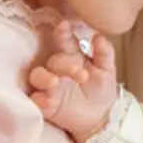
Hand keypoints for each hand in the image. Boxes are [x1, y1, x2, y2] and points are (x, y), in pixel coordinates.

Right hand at [29, 20, 119, 142]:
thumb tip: (98, 35)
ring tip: (54, 82)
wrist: (100, 117)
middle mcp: (57, 69)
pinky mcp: (44, 104)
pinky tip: (47, 101)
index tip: (64, 25)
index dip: (63, 34)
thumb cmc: (101, 90)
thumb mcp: (107, 71)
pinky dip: (39, 100)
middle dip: (65, 65)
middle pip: (54, 61)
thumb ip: (104, 52)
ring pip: (38, 76)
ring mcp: (48, 86)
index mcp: (72, 58)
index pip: (65, 42)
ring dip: (44, 78)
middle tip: (82, 75)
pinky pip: (35, 100)